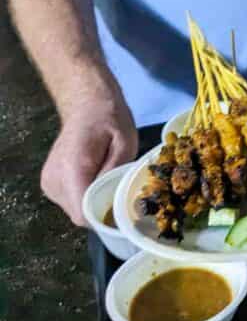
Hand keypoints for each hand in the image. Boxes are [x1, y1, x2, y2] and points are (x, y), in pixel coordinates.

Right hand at [41, 92, 136, 225]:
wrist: (86, 103)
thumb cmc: (109, 119)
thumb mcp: (125, 143)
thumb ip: (117, 174)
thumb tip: (115, 203)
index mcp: (73, 168)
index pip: (82, 214)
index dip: (104, 217)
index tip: (121, 209)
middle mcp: (54, 179)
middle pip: (80, 214)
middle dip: (102, 208)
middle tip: (118, 188)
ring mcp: (48, 182)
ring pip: (75, 210)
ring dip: (93, 201)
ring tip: (106, 177)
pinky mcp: (48, 183)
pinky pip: (70, 201)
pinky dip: (84, 195)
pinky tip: (94, 177)